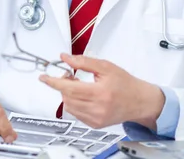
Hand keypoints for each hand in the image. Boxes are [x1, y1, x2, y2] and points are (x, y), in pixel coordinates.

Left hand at [39, 54, 164, 129]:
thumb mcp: (105, 66)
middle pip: (67, 97)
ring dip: (67, 94)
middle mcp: (97, 108)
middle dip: (62, 84)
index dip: (53, 82)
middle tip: (69, 75)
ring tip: (78, 85)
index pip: (69, 88)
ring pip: (69, 106)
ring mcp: (96, 119)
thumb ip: (83, 62)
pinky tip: (83, 96)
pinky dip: (74, 103)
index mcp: (100, 93)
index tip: (43, 77)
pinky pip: (76, 114)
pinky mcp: (95, 125)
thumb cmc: (125, 83)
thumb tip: (64, 57)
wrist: (140, 101)